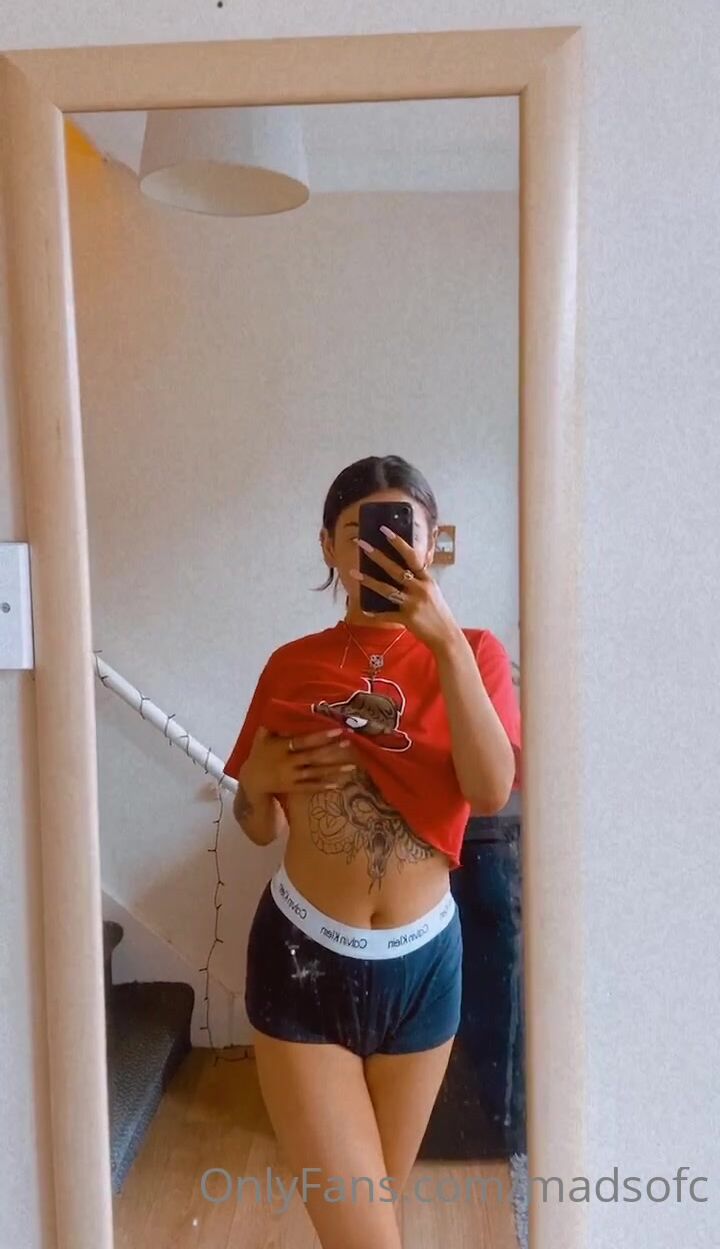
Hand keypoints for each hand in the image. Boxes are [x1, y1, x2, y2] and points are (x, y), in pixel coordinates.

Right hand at [239, 726, 358, 795]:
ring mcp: (292, 776)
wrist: (252, 781)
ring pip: (316, 773)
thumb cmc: (259, 753)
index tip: (337, 730)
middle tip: (349, 743)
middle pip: (313, 756)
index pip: (303, 740)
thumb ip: (274, 724)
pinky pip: (311, 787)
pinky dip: (324, 785)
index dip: (320, 736)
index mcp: (281, 747)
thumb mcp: (262, 736)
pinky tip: (339, 783)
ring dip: (334, 770)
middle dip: (331, 750)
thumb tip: (286, 709)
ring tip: (352, 766)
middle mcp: (288, 762)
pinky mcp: (294, 788)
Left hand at [349, 528, 459, 652]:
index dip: (398, 543)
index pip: (412, 557)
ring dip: (369, 581)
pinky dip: (375, 612)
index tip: (385, 530)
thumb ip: (419, 580)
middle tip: (362, 544)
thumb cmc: (438, 612)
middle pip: (395, 569)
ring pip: (387, 589)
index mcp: (427, 580)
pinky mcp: (407, 618)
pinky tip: (364, 609)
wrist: (446, 635)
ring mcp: (413, 603)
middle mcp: (420, 589)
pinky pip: (387, 614)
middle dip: (377, 556)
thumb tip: (403, 569)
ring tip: (353, 572)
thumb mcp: (433, 591)